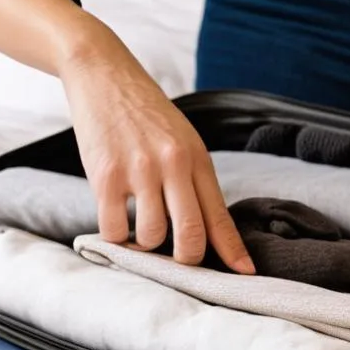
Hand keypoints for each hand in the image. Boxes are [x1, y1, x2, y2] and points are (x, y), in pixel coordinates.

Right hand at [61, 24, 253, 271]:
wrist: (104, 75)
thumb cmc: (145, 115)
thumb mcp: (181, 142)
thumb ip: (194, 183)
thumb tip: (208, 232)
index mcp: (197, 159)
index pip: (220, 216)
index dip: (233, 251)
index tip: (245, 274)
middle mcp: (173, 164)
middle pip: (190, 236)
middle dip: (186, 260)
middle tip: (176, 261)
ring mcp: (139, 170)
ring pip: (150, 237)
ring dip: (144, 245)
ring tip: (137, 229)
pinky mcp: (105, 174)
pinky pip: (114, 229)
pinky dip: (114, 236)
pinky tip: (114, 220)